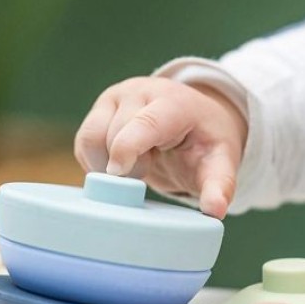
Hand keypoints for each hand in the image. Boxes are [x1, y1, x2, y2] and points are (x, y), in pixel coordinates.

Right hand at [74, 76, 246, 218]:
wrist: (194, 118)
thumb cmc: (207, 141)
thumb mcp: (221, 161)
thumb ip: (220, 185)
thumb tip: (215, 211)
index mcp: (174, 102)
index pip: (145, 123)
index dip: (128, 147)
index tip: (119, 173)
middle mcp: (141, 92)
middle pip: (115, 135)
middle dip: (128, 166)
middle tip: (150, 170)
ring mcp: (117, 97)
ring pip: (91, 137)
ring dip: (106, 163)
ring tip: (137, 165)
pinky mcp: (99, 109)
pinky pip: (83, 143)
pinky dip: (96, 161)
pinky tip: (122, 163)